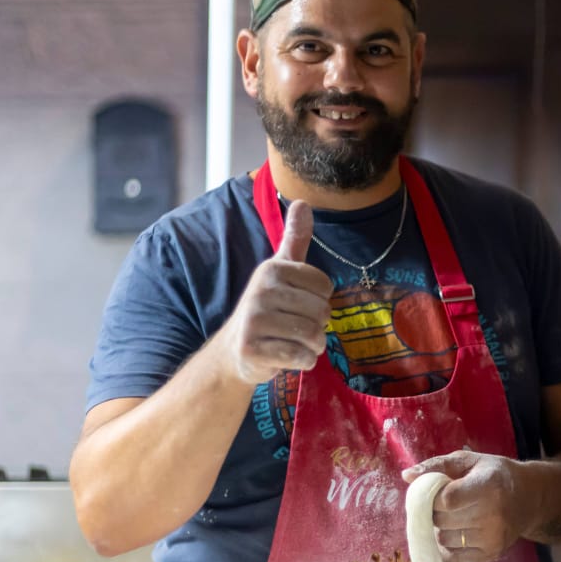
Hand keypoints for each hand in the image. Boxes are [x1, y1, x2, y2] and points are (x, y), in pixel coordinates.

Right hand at [218, 199, 334, 383]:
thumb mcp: (281, 271)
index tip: (298, 304)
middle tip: (295, 327)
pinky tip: (287, 356)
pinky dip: (302, 360)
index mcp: (272, 269)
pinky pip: (300, 356)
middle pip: (321, 312)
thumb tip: (303, 201)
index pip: (325, 287)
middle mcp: (261, 290)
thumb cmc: (268, 308)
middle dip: (317, 326)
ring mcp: (254, 320)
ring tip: (293, 341)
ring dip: (312, 345)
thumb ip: (295, 239)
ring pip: (313, 335)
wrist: (235, 351)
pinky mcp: (253, 349)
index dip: (319, 301)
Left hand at [402, 450, 528, 561]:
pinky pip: (454, 558)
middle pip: (442, 521)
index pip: (447, 499)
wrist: (531, 498)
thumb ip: (437, 466)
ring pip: (444, 540)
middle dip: (435, 514)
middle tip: (443, 506)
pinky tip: (459, 533)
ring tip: (454, 519)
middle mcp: (494, 513)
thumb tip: (406, 476)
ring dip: (441, 530)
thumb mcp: (470, 461)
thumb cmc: (494, 475)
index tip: (437, 493)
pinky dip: (449, 547)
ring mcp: (493, 537)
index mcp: (488, 485)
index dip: (434, 498)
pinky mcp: (492, 554)